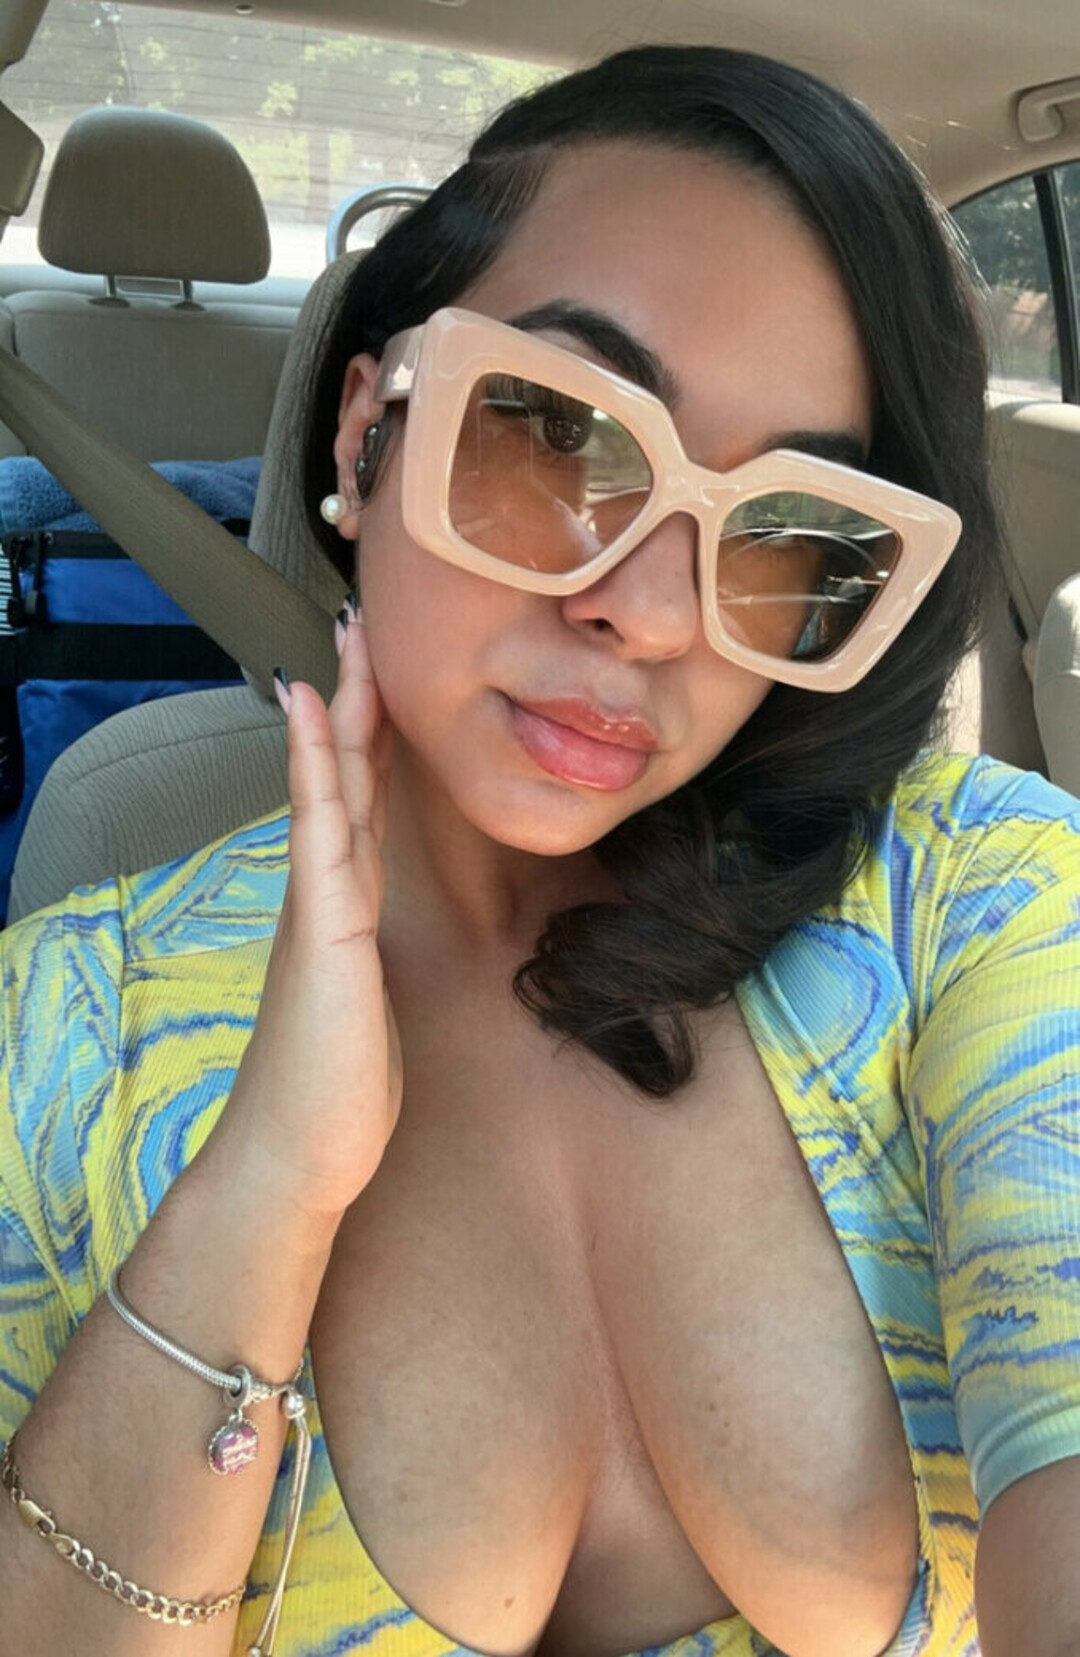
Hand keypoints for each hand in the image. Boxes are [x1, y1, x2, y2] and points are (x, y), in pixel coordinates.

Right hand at [214, 605, 402, 1228]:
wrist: (295, 1155)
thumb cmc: (335, 1087)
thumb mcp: (368, 1005)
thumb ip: (366, 956)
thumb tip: (372, 937)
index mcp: (343, 906)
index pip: (359, 801)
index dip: (369, 734)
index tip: (377, 672)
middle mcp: (326, 893)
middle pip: (344, 775)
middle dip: (356, 698)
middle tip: (360, 622)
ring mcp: (320, 906)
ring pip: (333, 787)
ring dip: (340, 712)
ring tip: (343, 644)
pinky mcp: (325, 929)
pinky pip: (323, 828)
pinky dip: (315, 765)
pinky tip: (312, 715)